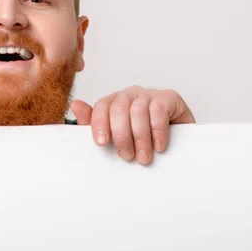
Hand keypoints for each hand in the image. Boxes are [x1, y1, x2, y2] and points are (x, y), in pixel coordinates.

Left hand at [71, 86, 194, 164]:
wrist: (176, 142)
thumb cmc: (142, 139)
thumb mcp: (116, 135)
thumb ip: (94, 123)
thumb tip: (75, 104)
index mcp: (114, 101)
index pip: (101, 106)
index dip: (99, 124)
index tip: (101, 143)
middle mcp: (130, 94)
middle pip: (119, 109)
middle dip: (121, 136)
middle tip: (127, 156)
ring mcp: (150, 93)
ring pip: (138, 110)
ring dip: (140, 137)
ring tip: (143, 157)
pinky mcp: (169, 97)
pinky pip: (159, 110)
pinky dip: (157, 130)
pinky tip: (158, 146)